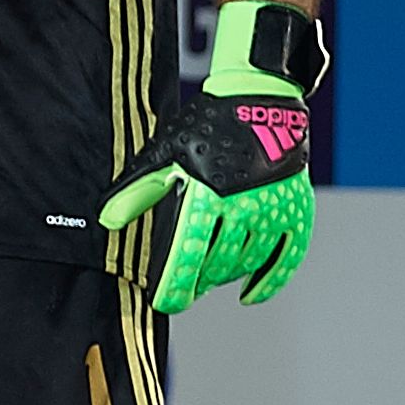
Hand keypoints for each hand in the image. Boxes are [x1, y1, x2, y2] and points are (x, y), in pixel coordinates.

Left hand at [101, 0, 320, 309]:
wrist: (259, 102)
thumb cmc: (206, 127)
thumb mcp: (164, 154)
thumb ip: (137, 191)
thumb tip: (108, 221)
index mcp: (207, 195)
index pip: (188, 255)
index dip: (176, 286)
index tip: (165, 302)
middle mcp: (243, 207)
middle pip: (217, 262)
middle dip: (197, 280)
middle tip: (183, 287)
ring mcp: (273, 210)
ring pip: (246, 260)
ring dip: (224, 276)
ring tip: (207, 278)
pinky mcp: (296, 210)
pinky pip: (287, 257)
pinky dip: (270, 281)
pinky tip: (250, 296)